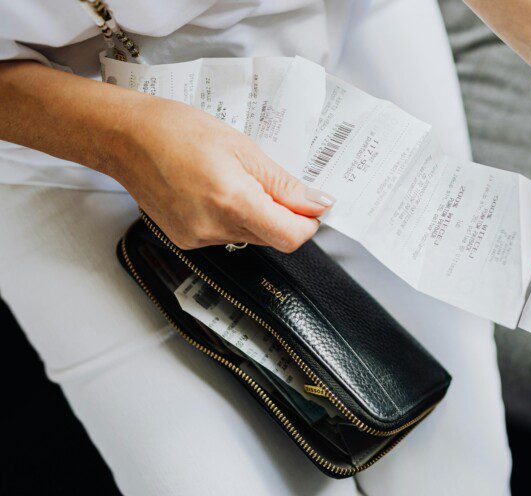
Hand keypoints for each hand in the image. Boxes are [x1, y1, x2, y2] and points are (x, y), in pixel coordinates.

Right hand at [112, 97, 333, 250]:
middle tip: (268, 181)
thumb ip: (284, 183)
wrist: (125, 138)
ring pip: (250, 237)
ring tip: (233, 180)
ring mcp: (197, 238)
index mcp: (233, 201)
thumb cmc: (179, 131)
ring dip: (256, 215)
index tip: (311, 206)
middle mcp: (214, 228)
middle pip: (272, 238)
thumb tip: (317, 203)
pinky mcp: (185, 241)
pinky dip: (232, 218)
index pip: (291, 237)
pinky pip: (226, 236)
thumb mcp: (243, 148)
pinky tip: (215, 192)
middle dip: (282, 215)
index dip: (308, 223)